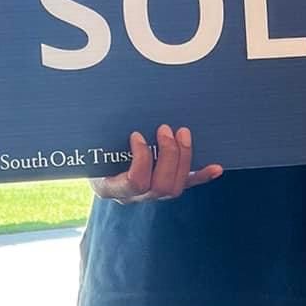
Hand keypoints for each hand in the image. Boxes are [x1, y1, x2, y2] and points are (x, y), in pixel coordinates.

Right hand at [91, 126, 222, 202]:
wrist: (95, 169)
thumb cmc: (90, 155)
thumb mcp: (89, 150)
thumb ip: (100, 138)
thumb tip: (107, 108)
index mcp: (111, 188)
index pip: (135, 182)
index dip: (142, 158)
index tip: (137, 135)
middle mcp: (133, 197)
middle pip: (160, 186)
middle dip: (168, 155)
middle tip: (165, 129)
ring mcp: (150, 195)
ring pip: (175, 187)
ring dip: (183, 158)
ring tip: (182, 133)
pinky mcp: (165, 188)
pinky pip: (187, 186)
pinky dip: (202, 176)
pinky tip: (216, 168)